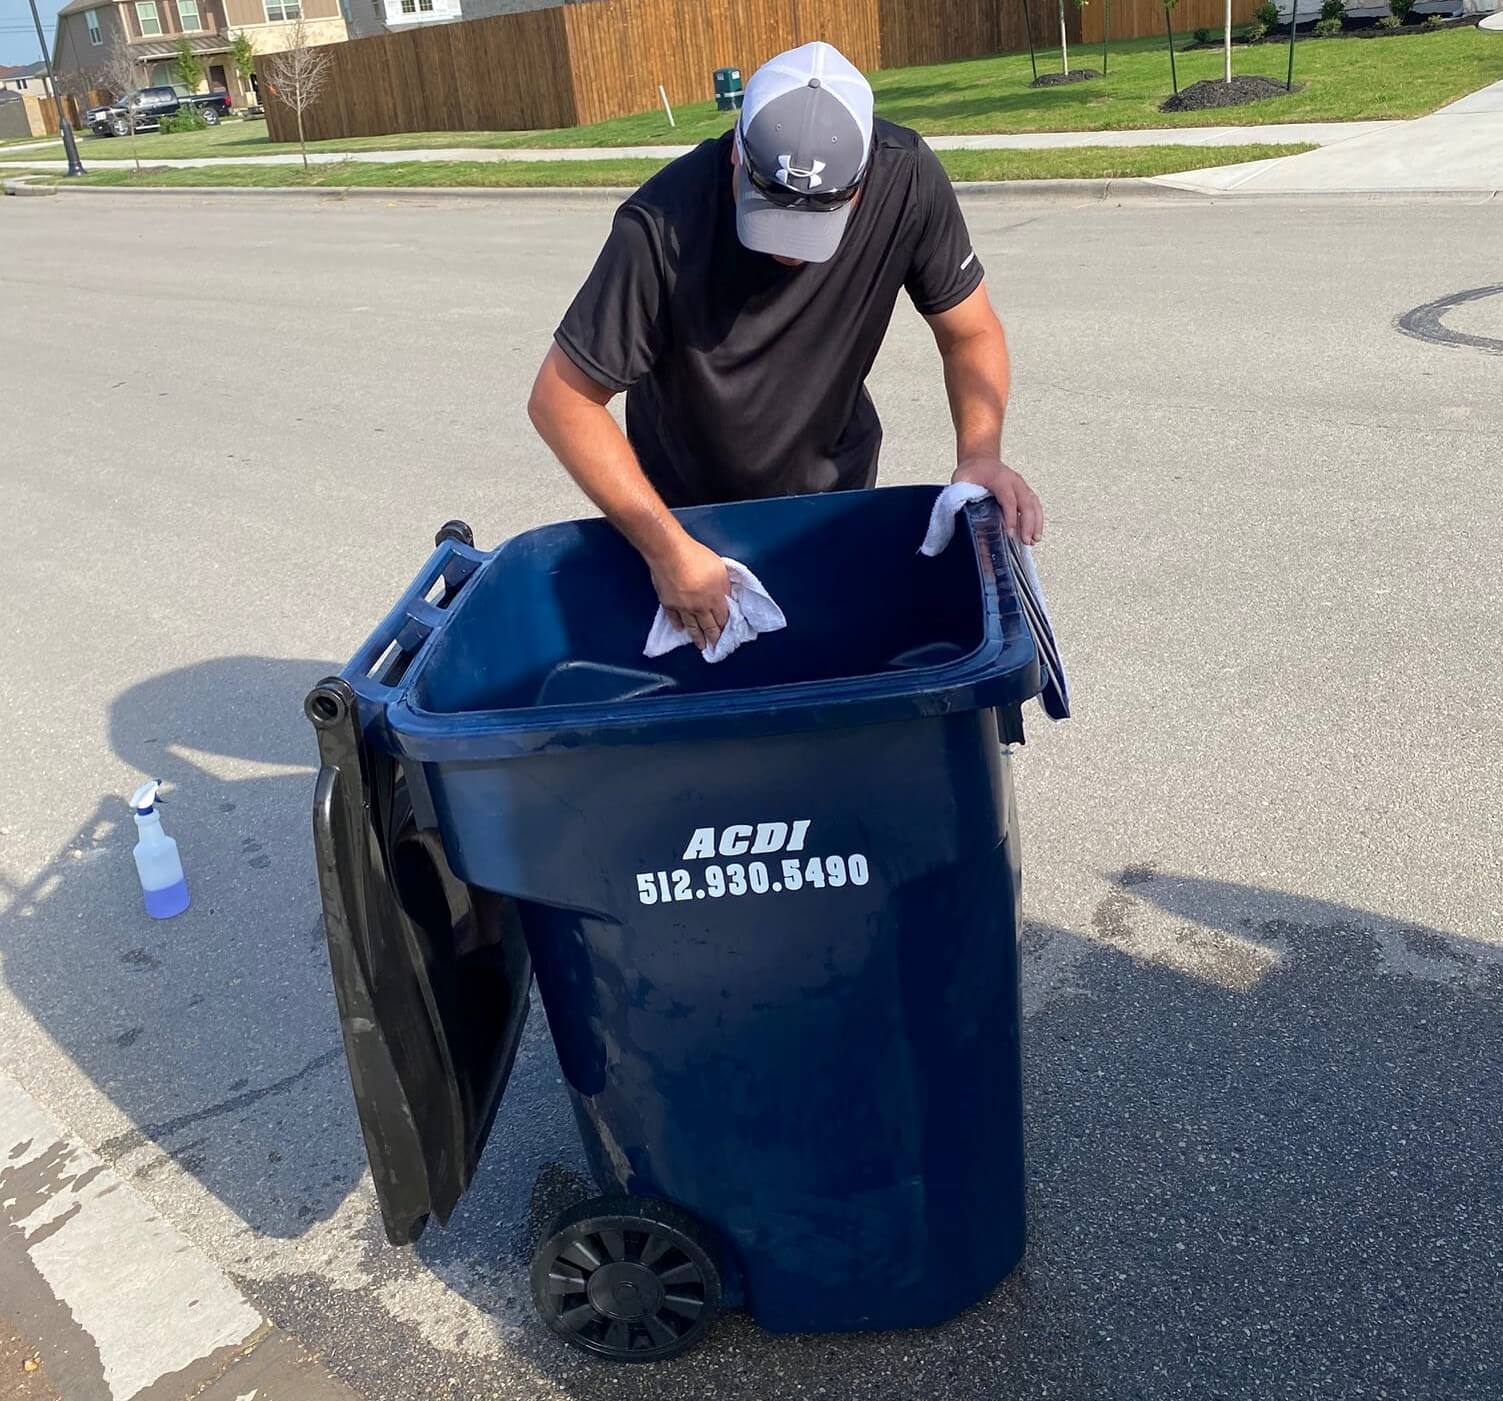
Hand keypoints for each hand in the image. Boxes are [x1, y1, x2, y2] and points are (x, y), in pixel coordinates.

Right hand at [650, 535, 730, 650]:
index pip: (723, 618)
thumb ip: (724, 586)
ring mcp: (682, 607)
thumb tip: (727, 597)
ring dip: (697, 638)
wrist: (669, 552)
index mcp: (715, 598)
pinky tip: (680, 629)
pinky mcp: (668, 603)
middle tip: (715, 647)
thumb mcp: (720, 569)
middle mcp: (699, 607)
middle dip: (713, 638)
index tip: (727, 634)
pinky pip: (674, 618)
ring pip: (692, 626)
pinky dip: (677, 624)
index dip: (726, 627)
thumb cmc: (696, 556)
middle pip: (708, 626)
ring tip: (700, 646)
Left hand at [954, 457, 1042, 545]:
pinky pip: (1034, 504)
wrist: (981, 459)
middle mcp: (1014, 481)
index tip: (1010, 533)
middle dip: (1028, 523)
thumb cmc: (971, 471)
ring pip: (1033, 504)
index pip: (1008, 499)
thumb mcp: (961, 481)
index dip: (1010, 517)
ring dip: (1036, 523)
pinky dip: (1037, 519)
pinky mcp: (1024, 491)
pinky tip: (1035, 533)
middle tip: (1026, 541)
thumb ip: (961, 498)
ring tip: (1034, 540)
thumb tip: (962, 520)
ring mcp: (1021, 485)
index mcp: (999, 478)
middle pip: (1026, 502)